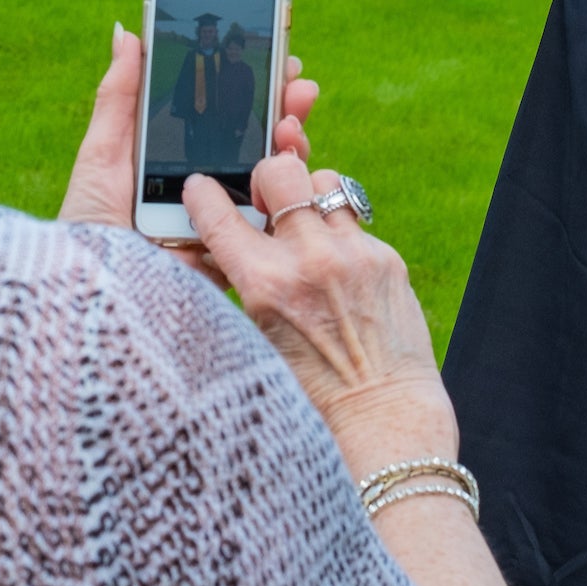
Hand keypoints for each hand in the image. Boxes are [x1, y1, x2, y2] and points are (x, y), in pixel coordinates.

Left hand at [59, 22, 316, 283]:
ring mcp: (229, 226)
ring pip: (276, 182)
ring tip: (291, 123)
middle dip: (285, 110)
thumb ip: (121, 96)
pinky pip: (274, 230)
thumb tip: (127, 32)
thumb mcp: (101, 156)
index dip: (257, 87)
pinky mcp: (239, 260)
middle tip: (298, 83)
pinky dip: (291, 198)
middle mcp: (211, 193)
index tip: (278, 56)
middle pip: (261, 145)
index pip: (230, 119)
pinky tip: (289, 169)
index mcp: (182, 165)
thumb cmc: (88, 228)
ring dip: (292, 146)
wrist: (91, 296)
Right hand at [185, 155, 457, 476]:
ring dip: (309, 198)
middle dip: (265, 179)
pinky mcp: (386, 257)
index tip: (200, 188)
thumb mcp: (255, 339)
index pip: (218, 214)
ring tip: (306, 229)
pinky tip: (338, 268)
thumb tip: (215, 245)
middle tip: (266, 204)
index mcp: (264, 285)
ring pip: (324, 181)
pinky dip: (339, 234)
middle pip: (278, 171)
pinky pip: (354, 221)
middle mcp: (309, 260)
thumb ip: (238, 284)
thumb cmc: (309, 390)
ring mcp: (353, 254)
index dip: (201, 194)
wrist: (380, 414)